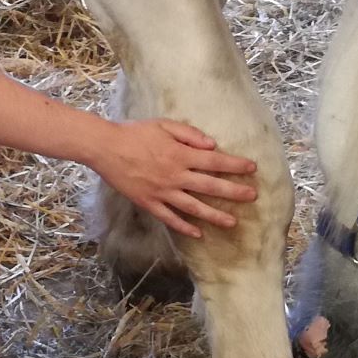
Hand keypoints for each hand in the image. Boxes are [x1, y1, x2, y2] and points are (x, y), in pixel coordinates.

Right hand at [91, 120, 258, 238]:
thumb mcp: (164, 125)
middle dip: (233, 192)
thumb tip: (212, 145)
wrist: (106, 147)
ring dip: (215, 215)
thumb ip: (190, 135)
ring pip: (193, 207)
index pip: (215, 161)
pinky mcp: (149, 202)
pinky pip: (169, 218)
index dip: (235, 165)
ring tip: (232, 223)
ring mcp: (162, 191)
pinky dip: (184, 227)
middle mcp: (175, 175)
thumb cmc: (135, 132)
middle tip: (252, 197)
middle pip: (210, 186)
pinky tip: (198, 233)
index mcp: (180, 154)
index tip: (252, 168)